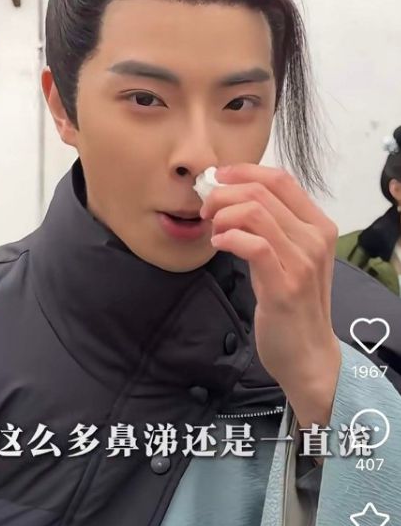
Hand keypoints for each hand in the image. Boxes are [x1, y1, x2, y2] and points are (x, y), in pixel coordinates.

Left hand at [200, 164, 341, 427]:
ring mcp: (302, 261)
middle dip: (224, 193)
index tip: (217, 177)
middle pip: (262, 191)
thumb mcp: (288, 256)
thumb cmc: (292, 302)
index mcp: (318, 225)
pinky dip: (229, 237)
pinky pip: (253, 244)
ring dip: (223, 214)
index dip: (244, 171)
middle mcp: (315, 238)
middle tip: (206, 209)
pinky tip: (219, 245)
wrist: (308, 354)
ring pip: (256, 212)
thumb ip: (271, 226)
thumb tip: (231, 197)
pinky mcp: (285, 285)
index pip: (280, 178)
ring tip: (213, 229)